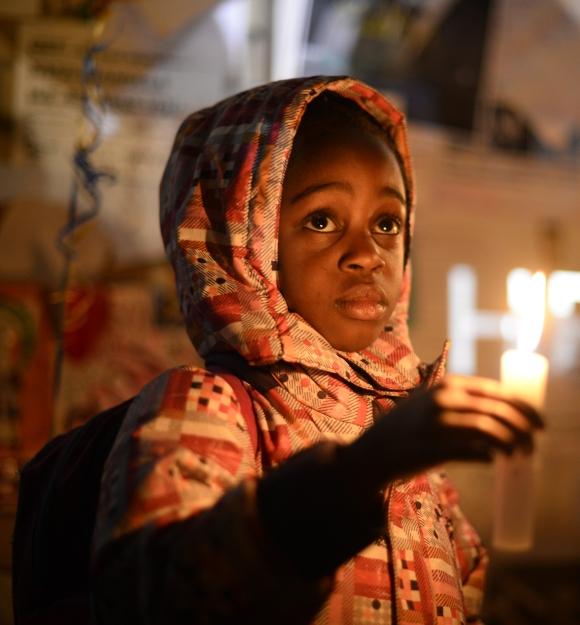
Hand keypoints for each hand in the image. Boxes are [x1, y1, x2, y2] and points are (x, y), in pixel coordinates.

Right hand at [343, 375, 543, 488]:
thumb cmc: (405, 429)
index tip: (539, 422)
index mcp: (447, 385)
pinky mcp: (433, 448)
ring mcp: (437, 423)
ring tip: (518, 455)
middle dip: (524, 428)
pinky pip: (472, 451)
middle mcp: (443, 399)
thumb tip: (501, 412)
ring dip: (512, 444)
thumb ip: (459, 400)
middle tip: (533, 444)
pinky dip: (489, 456)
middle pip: (498, 410)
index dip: (524, 407)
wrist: (373, 450)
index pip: (496, 391)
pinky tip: (494, 460)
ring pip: (490, 430)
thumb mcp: (430, 402)